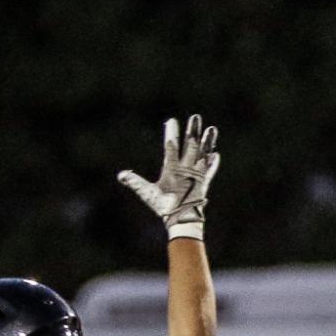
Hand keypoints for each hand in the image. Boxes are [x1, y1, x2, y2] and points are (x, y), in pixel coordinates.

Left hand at [118, 114, 219, 240]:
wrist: (176, 219)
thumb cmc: (162, 206)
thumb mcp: (147, 192)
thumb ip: (135, 182)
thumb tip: (121, 175)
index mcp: (171, 167)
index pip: (171, 146)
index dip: (171, 133)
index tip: (171, 120)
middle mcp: (185, 168)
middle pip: (190, 145)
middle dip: (192, 131)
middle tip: (195, 117)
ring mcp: (195, 174)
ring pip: (202, 153)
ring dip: (207, 142)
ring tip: (211, 129)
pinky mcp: (203, 184)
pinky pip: (209, 172)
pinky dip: (212, 165)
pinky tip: (215, 155)